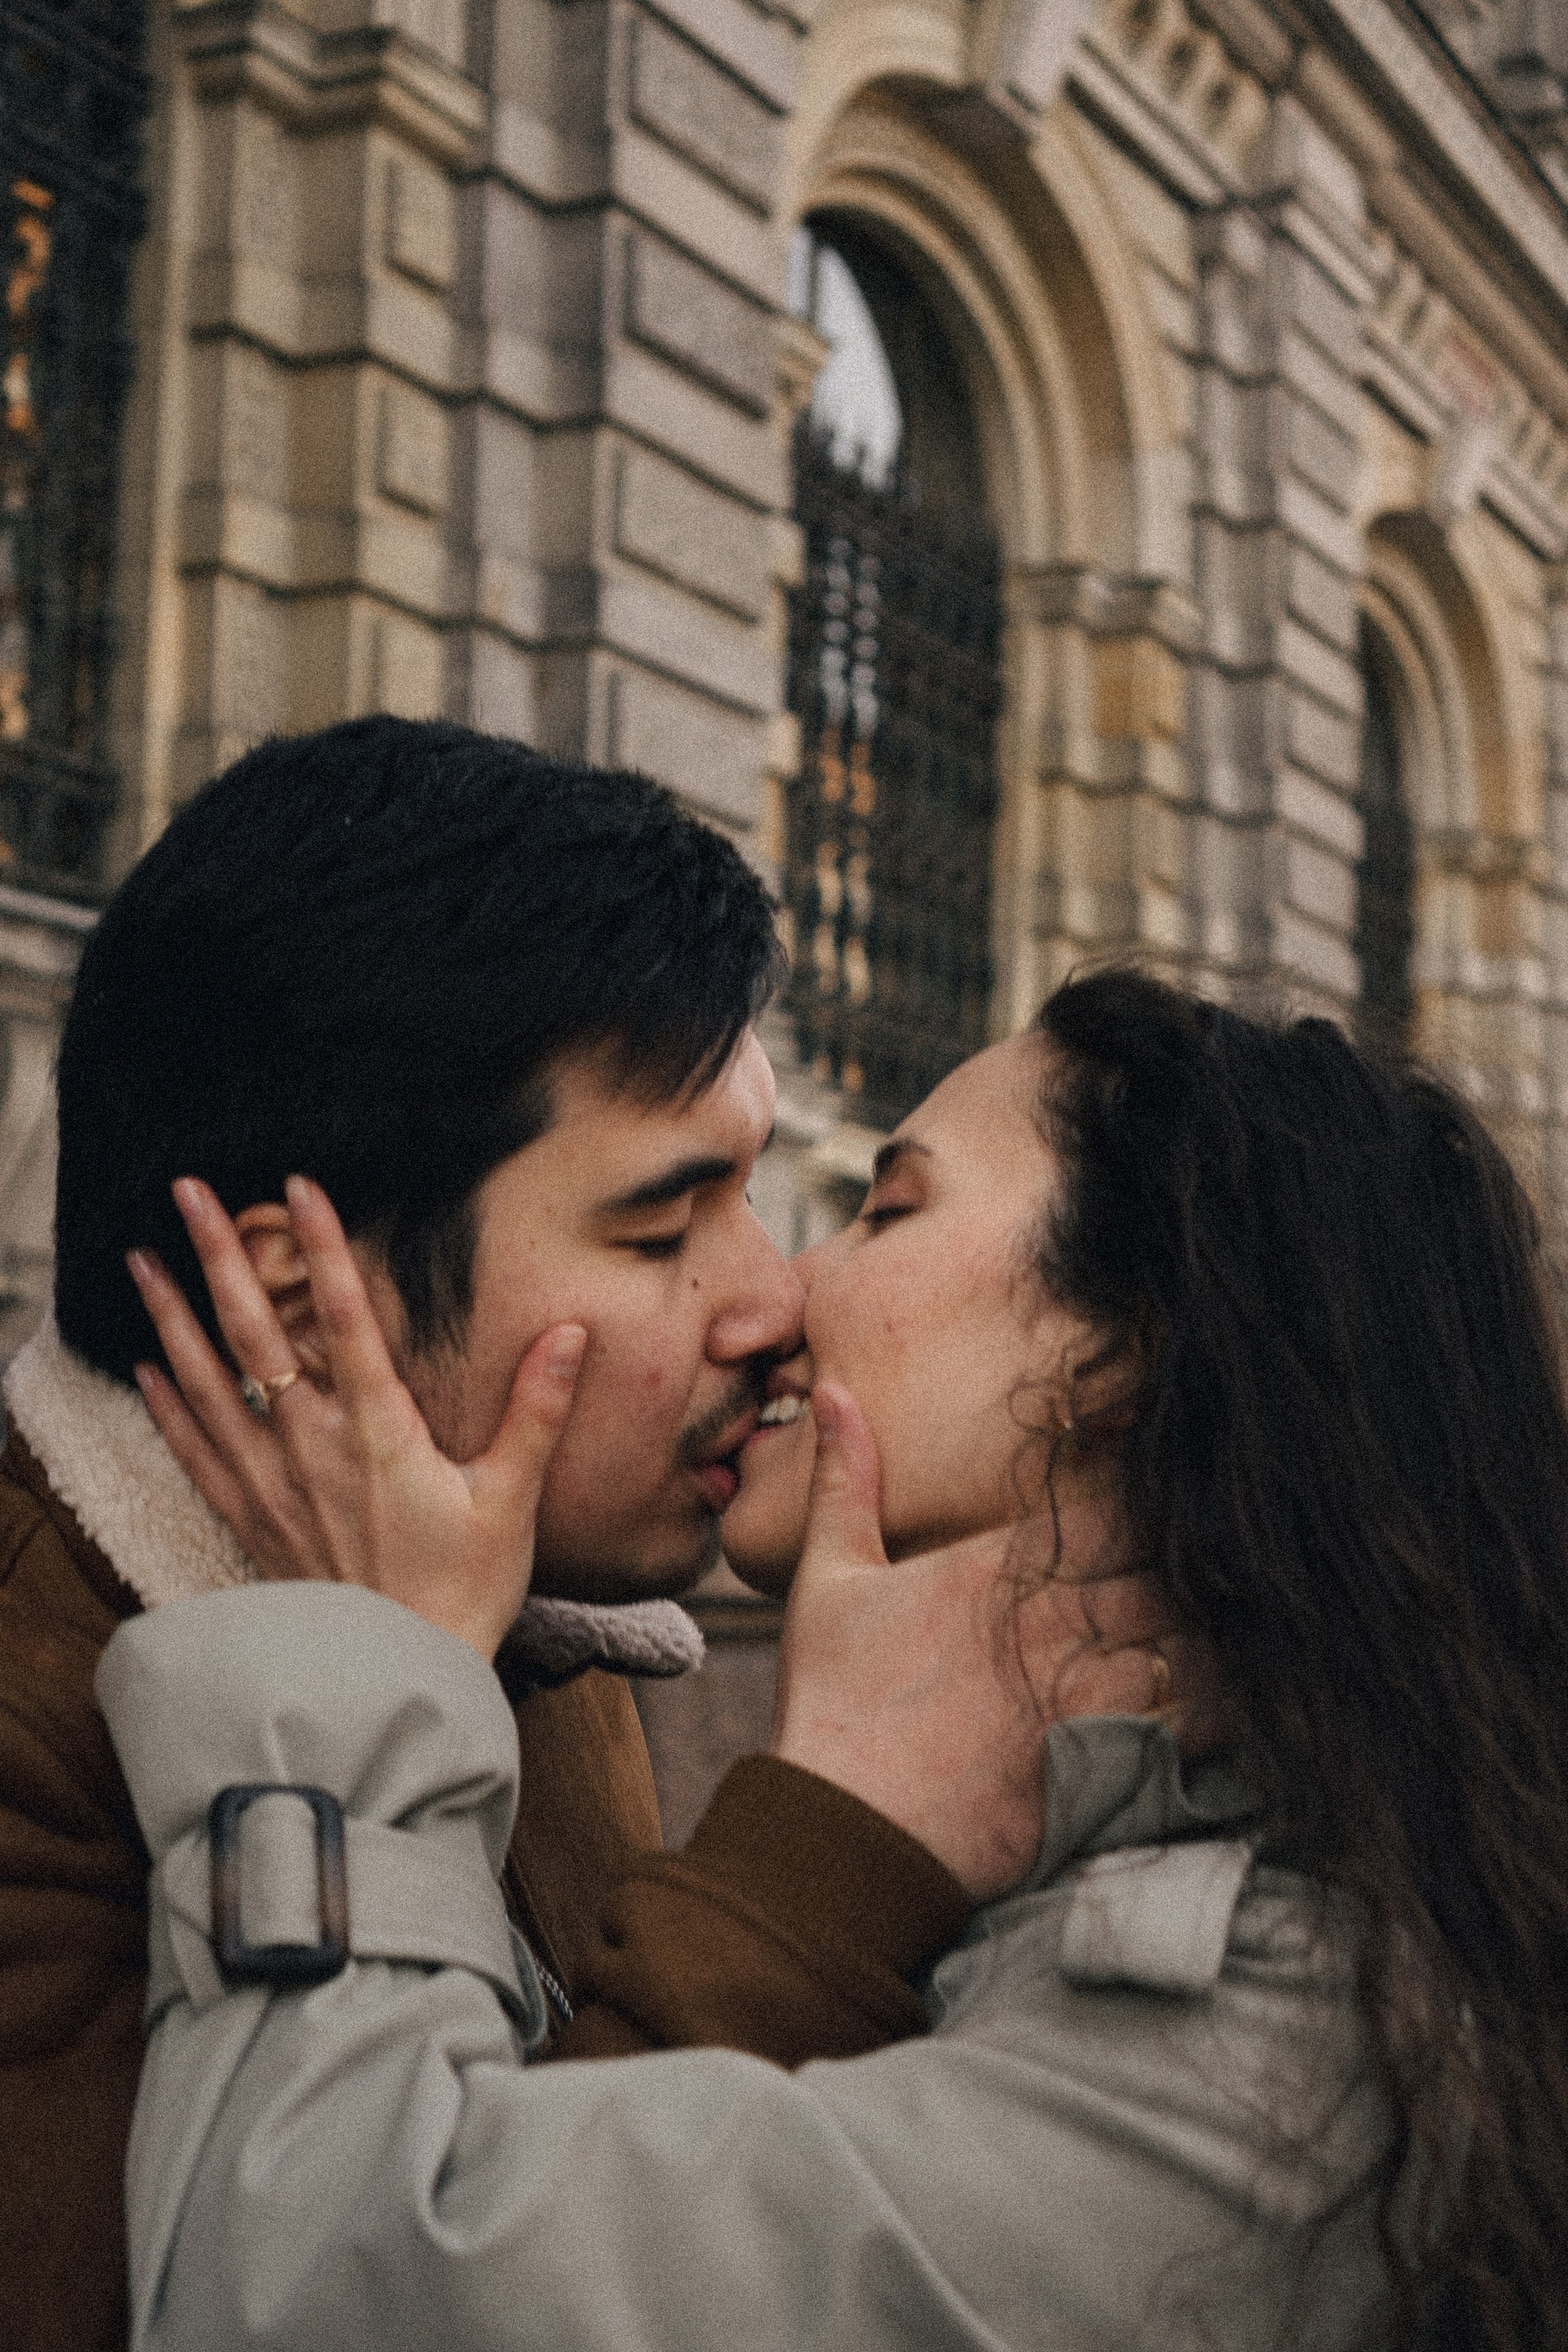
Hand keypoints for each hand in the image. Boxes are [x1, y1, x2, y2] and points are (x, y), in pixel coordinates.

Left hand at [126, 1177, 585, 1659]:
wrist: (396, 1682)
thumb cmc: (463, 1593)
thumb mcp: (512, 1501)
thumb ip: (536, 1410)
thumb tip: (569, 1333)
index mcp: (379, 1435)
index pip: (343, 1320)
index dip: (322, 1248)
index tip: (300, 1185)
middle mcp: (313, 1449)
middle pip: (255, 1335)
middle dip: (221, 1256)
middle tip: (189, 1192)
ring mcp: (273, 1485)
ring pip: (208, 1384)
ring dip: (171, 1318)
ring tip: (140, 1261)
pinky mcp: (252, 1523)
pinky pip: (196, 1453)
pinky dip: (167, 1407)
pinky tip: (145, 1369)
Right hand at [769, 1383, 1223, 1901]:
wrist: (844, 1837)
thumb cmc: (831, 1706)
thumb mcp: (825, 1579)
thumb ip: (845, 1480)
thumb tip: (835, 1391)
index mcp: (997, 1570)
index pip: (1111, 1505)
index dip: (1148, 1491)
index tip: (1168, 1482)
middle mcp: (1054, 1624)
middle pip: (1165, 1566)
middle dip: (1190, 1559)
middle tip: (1220, 1552)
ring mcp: (1087, 1696)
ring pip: (1192, 1638)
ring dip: (1213, 1626)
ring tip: (1236, 1617)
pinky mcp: (1107, 1766)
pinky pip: (1196, 1721)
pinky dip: (1222, 1701)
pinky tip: (1233, 1693)